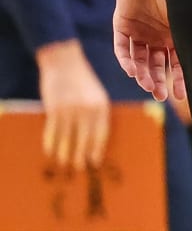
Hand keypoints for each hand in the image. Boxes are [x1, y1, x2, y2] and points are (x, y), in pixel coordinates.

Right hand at [36, 41, 110, 171]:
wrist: (65, 62)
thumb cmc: (82, 81)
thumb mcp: (96, 95)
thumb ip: (96, 113)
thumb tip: (93, 139)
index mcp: (102, 106)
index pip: (101, 134)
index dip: (97, 150)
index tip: (95, 162)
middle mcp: (88, 109)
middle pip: (85, 139)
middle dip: (81, 156)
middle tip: (79, 168)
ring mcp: (71, 109)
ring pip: (67, 138)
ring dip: (64, 153)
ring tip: (63, 163)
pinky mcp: (55, 108)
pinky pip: (53, 131)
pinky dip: (51, 143)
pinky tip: (50, 151)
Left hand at [113, 0, 183, 102]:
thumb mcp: (186, 17)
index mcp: (174, 34)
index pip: (176, 63)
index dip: (179, 79)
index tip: (182, 96)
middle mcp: (157, 35)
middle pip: (156, 65)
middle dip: (158, 81)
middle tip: (159, 96)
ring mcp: (139, 31)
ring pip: (139, 59)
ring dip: (142, 74)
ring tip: (146, 85)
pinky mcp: (122, 24)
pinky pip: (122, 48)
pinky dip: (126, 60)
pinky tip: (132, 70)